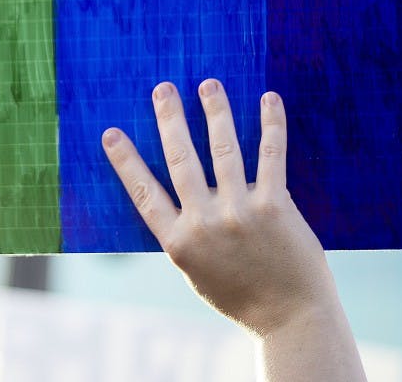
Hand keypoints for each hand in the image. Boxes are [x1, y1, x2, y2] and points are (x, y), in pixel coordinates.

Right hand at [101, 79, 334, 337]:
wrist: (290, 319)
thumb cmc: (241, 295)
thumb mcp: (197, 271)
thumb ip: (185, 233)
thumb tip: (175, 191)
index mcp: (179, 242)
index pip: (144, 193)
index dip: (126, 161)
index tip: (111, 133)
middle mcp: (205, 223)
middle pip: (181, 160)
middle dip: (170, 120)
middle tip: (162, 89)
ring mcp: (240, 213)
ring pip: (223, 150)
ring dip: (215, 111)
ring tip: (209, 84)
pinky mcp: (275, 207)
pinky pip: (270, 156)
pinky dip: (270, 124)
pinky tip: (268, 99)